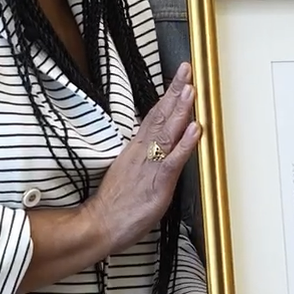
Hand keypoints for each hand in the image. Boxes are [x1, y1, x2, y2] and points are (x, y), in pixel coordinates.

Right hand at [87, 63, 200, 253]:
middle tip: (187, 69)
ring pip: (167, 133)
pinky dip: (184, 145)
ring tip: (191, 90)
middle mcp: (143, 152)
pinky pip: (172, 161)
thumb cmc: (115, 202)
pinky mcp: (157, 184)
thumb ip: (143, 154)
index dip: (168, 94)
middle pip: (161, 115)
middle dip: (176, 91)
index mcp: (137, 148)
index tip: (180, 76)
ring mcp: (150, 166)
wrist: (99, 224)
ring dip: (181, 110)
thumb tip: (155, 142)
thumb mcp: (128, 170)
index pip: (154, 115)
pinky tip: (194, 130)